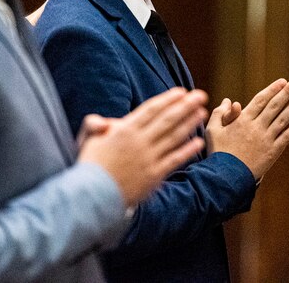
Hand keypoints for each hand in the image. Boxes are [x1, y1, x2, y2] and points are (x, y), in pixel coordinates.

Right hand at [78, 87, 207, 206]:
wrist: (92, 196)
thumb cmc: (89, 167)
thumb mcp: (87, 140)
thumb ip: (94, 125)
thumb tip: (103, 122)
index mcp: (124, 130)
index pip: (151, 110)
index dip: (167, 99)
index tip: (181, 92)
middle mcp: (139, 141)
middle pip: (167, 120)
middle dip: (185, 106)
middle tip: (200, 95)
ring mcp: (148, 158)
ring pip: (174, 137)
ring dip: (189, 123)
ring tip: (202, 113)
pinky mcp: (154, 175)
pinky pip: (174, 160)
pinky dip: (187, 150)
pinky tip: (198, 142)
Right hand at [206, 78, 288, 180]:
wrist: (226, 177)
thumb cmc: (218, 153)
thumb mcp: (212, 130)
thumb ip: (220, 113)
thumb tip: (229, 100)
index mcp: (242, 120)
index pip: (261, 100)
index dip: (272, 90)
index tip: (282, 81)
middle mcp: (256, 127)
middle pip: (275, 106)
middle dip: (287, 92)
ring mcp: (266, 139)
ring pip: (283, 119)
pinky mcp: (272, 152)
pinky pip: (286, 137)